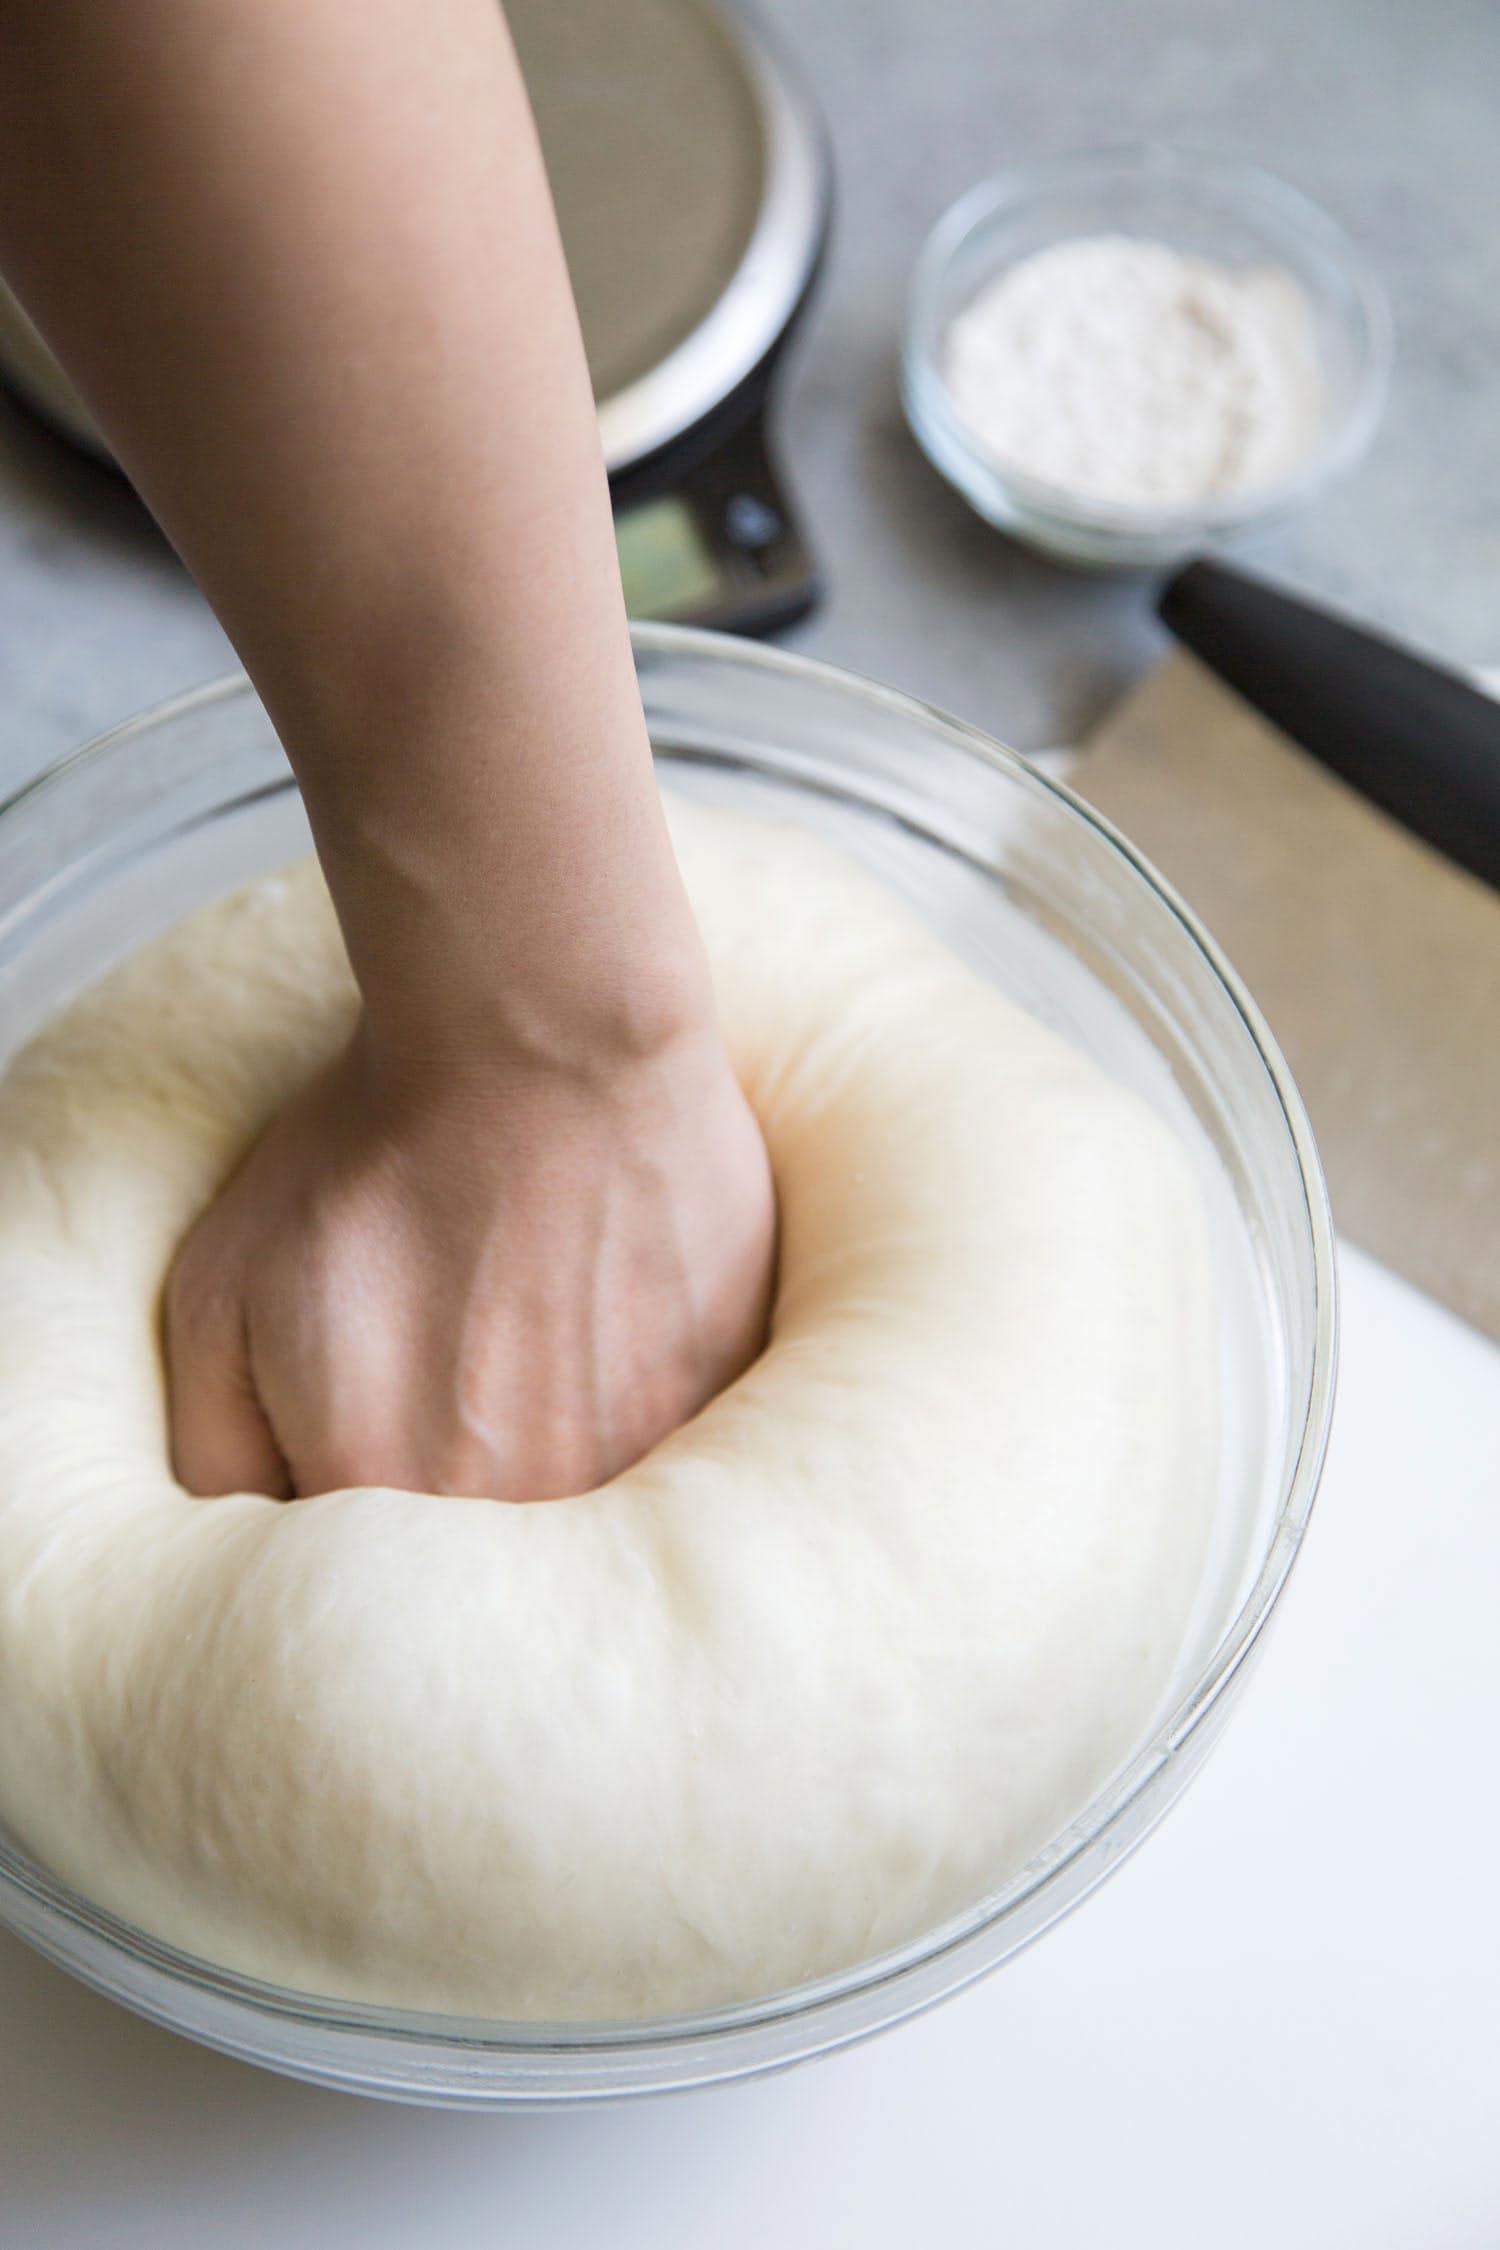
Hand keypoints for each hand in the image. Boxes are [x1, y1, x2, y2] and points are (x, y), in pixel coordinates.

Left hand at [165, 1019, 776, 1501]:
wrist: (547, 1045)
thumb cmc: (374, 1156)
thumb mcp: (217, 1291)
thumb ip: (212, 1453)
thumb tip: (255, 1541)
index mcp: (384, 1492)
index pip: (358, 1571)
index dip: (355, 1482)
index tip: (367, 1406)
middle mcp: (517, 1507)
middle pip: (473, 1548)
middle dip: (450, 1468)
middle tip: (451, 1353)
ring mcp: (636, 1459)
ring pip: (576, 1507)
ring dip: (550, 1446)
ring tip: (529, 1330)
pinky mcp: (719, 1398)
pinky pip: (670, 1449)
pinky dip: (633, 1404)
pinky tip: (608, 1319)